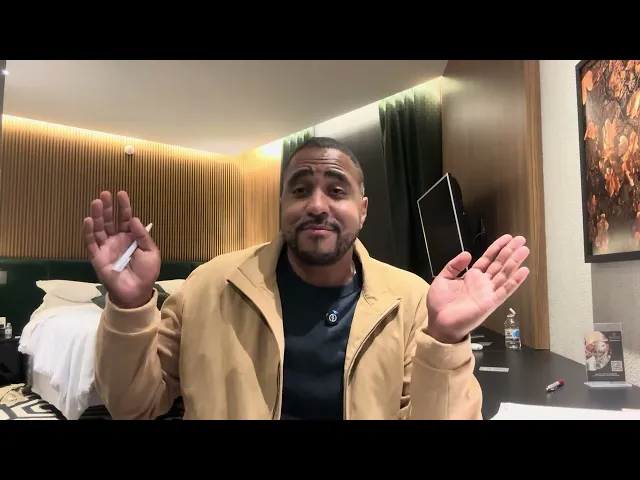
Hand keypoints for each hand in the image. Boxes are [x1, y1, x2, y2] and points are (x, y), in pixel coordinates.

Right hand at [82, 191, 160, 308]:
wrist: (137, 292)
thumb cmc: (146, 272)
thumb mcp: (151, 252)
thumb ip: (142, 236)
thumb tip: (134, 219)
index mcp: (130, 237)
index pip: (125, 218)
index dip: (123, 206)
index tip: (121, 193)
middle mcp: (116, 239)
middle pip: (110, 220)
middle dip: (107, 207)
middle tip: (105, 194)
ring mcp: (106, 247)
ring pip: (99, 228)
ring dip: (96, 215)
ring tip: (96, 202)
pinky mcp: (97, 257)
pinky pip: (91, 243)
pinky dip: (88, 231)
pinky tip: (88, 220)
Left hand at [425, 234, 529, 343]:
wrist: (439, 324)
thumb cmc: (439, 305)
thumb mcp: (442, 279)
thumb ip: (453, 266)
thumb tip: (467, 253)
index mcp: (471, 277)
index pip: (488, 259)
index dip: (497, 248)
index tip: (507, 237)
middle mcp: (482, 283)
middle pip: (499, 263)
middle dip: (510, 251)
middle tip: (521, 239)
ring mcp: (488, 292)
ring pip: (504, 273)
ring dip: (515, 261)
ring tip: (525, 249)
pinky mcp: (491, 302)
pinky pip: (505, 290)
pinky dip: (515, 280)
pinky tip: (524, 270)